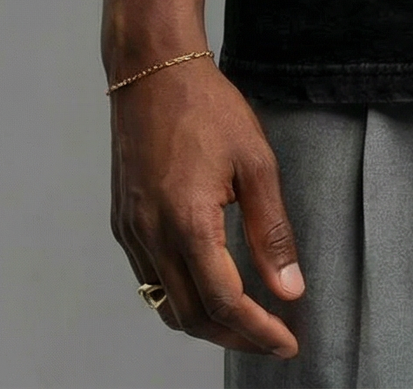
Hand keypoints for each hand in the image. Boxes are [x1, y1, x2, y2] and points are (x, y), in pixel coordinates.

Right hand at [110, 57, 303, 358]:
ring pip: (166, 305)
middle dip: (234, 336)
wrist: (152, 71)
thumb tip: (289, 288)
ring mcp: (131, 232)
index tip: (287, 342)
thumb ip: (272, 231)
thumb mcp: (256, 162)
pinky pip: (150, 280)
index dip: (257, 330)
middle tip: (272, 338)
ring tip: (245, 322)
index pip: (224, 303)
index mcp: (188, 222)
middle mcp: (151, 236)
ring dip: (206, 323)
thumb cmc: (207, 108)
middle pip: (192, 316)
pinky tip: (207, 288)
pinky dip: (180, 298)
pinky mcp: (123, 223)